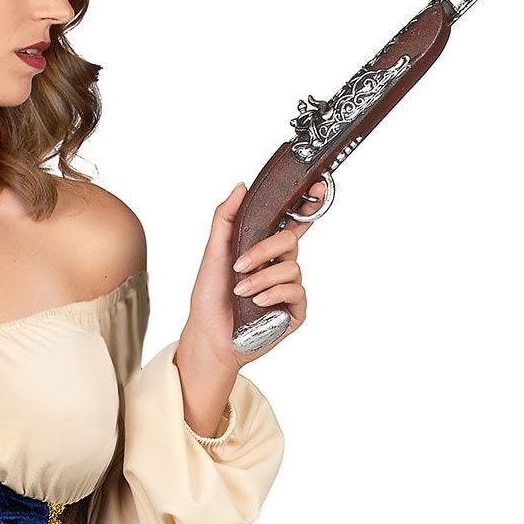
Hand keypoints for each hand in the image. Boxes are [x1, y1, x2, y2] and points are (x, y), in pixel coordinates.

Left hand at [178, 182, 317, 416]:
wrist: (208, 336)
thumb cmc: (210, 297)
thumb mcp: (214, 252)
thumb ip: (226, 218)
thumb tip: (241, 187)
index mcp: (264, 248)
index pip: (291, 222)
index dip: (306, 205)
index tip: (316, 188)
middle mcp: (279, 265)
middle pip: (290, 240)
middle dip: (265, 249)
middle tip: (240, 265)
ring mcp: (288, 288)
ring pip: (292, 268)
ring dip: (263, 278)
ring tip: (241, 291)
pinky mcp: (294, 310)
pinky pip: (296, 292)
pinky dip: (274, 293)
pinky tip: (257, 303)